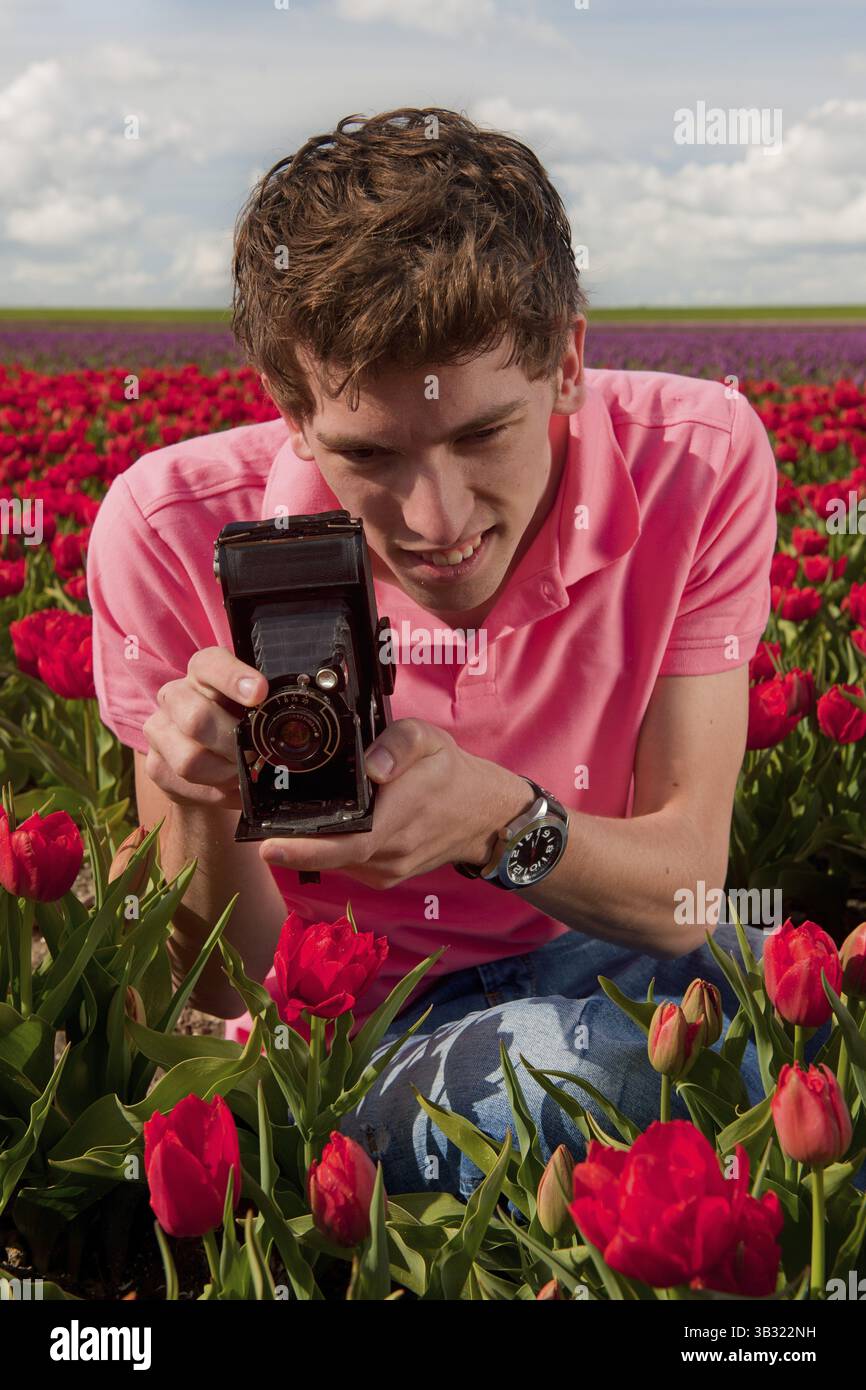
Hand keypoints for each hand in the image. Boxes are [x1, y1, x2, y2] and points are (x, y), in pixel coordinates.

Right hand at [142, 647, 267, 807]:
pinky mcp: (154, 765)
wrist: (209, 759)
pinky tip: (232, 787)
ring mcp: (159, 730)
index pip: (211, 664)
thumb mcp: (254, 708)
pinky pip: (186, 785)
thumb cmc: (238, 722)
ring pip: (189, 760)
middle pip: (196, 719)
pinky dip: (217, 792)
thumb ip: (268, 706)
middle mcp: (174, 696)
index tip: (260, 693)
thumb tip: (294, 725)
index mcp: (203, 672)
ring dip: (226, 774)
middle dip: (233, 745)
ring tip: (244, 774)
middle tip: (255, 755)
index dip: (234, 678)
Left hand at [258, 718, 532, 888]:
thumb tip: (371, 767)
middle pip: (333, 856)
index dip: (305, 849)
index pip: (347, 842)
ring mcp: (389, 870)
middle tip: (258, 833)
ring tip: (286, 823)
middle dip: (293, 847)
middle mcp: (392, 851)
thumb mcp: (430, 739)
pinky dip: (331, 849)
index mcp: (400, 816)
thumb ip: (399, 744)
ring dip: (311, 847)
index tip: (267, 845)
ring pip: (338, 862)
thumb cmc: (451, 772)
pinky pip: (348, 865)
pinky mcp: (385, 877)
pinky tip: (324, 829)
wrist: (484, 815)